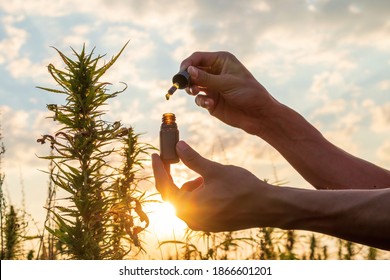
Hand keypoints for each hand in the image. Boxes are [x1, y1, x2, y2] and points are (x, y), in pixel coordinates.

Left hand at [151, 140, 274, 231]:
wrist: (266, 207)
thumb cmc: (241, 188)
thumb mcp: (214, 170)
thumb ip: (193, 159)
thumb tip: (178, 146)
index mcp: (188, 207)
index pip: (165, 187)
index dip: (159, 170)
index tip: (155, 155)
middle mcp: (192, 219)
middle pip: (174, 195)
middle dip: (175, 177)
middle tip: (176, 159)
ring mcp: (202, 224)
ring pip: (187, 200)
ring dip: (191, 186)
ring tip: (206, 176)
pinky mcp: (211, 224)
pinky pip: (198, 206)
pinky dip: (200, 194)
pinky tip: (212, 186)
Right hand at [180, 51, 275, 134]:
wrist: (258, 114)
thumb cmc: (248, 93)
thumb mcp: (227, 83)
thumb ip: (207, 78)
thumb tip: (188, 70)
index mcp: (221, 61)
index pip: (198, 58)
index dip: (188, 64)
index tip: (181, 72)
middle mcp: (215, 72)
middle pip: (192, 71)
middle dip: (187, 78)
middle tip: (184, 85)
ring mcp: (212, 87)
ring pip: (193, 85)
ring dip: (192, 89)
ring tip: (195, 92)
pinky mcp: (211, 101)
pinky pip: (199, 99)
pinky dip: (201, 101)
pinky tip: (209, 104)